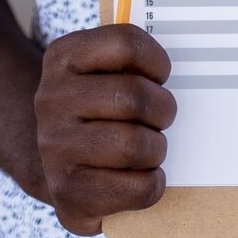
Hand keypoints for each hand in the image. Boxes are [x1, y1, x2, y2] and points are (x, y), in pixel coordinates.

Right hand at [32, 26, 176, 234]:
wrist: (54, 163)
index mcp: (62, 58)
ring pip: (135, 145)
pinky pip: (137, 188)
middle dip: (162, 110)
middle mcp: (50, 100)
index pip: (125, 44)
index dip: (157, 61)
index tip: (160, 76)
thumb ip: (130, 62)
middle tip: (161, 118)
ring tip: (150, 148)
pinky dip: (152, 184)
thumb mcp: (100, 73)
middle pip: (133, 97)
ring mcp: (54, 148)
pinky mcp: (68, 192)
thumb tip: (187, 72)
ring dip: (156, 149)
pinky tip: (142, 176)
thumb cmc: (95, 111)